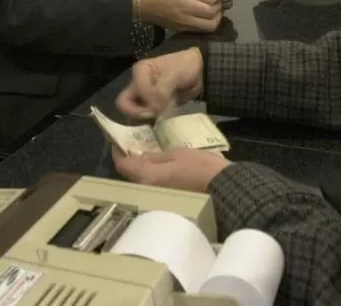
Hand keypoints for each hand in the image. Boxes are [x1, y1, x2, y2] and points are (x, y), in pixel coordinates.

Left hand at [112, 145, 230, 192]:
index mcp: (148, 176)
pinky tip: (158, 168)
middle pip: (130, 174)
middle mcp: (148, 190)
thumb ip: (155, 156)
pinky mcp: (166, 201)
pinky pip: (151, 186)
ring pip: (140, 181)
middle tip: (133, 145)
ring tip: (146, 155)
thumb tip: (140, 156)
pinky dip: (150, 176)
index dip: (117, 151)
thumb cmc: (200, 167)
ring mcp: (156, 197)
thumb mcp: (177, 154)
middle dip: (129, 160)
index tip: (118, 140)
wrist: (222, 189)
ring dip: (140, 169)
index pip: (123, 164)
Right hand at [117, 47, 203, 119]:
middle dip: (138, 113)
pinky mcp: (154, 106)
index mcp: (140, 72)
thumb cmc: (185, 67)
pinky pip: (147, 117)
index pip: (131, 93)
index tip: (161, 105)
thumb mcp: (173, 74)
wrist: (200, 72)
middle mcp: (138, 84)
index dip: (145, 101)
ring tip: (162, 115)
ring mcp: (145, 97)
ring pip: (135, 113)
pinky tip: (165, 117)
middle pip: (126, 105)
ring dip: (147, 117)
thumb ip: (160, 91)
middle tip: (154, 115)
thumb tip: (154, 110)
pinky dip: (154, 120)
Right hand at [138, 0, 221, 31]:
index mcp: (188, 6)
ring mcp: (185, 27)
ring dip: (213, 21)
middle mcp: (188, 19)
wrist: (146, 7)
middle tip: (218, 7)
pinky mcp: (182, 31)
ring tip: (212, 12)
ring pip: (207, 29)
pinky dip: (204, 24)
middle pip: (212, 23)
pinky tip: (203, 17)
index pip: (211, 9)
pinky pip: (198, 30)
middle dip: (218, 15)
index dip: (218, 4)